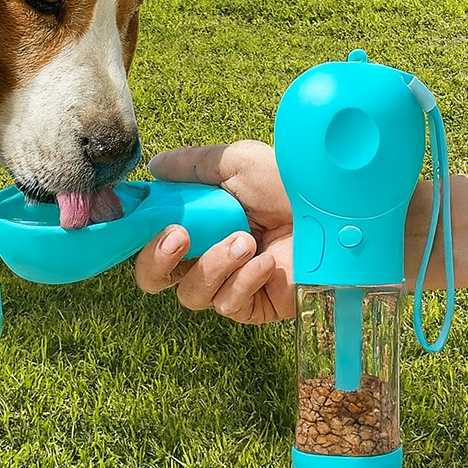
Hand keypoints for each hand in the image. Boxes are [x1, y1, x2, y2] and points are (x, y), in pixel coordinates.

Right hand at [133, 141, 295, 322]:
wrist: (334, 210)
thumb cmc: (289, 182)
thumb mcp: (237, 163)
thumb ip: (192, 165)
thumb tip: (153, 167)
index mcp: (198, 220)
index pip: (149, 236)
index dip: (135, 234)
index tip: (133, 219)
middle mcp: (208, 254)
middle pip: (155, 277)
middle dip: (156, 260)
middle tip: (178, 237)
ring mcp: (231, 282)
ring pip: (192, 293)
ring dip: (213, 265)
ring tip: (245, 240)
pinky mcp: (255, 305)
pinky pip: (229, 304)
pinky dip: (244, 281)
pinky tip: (266, 261)